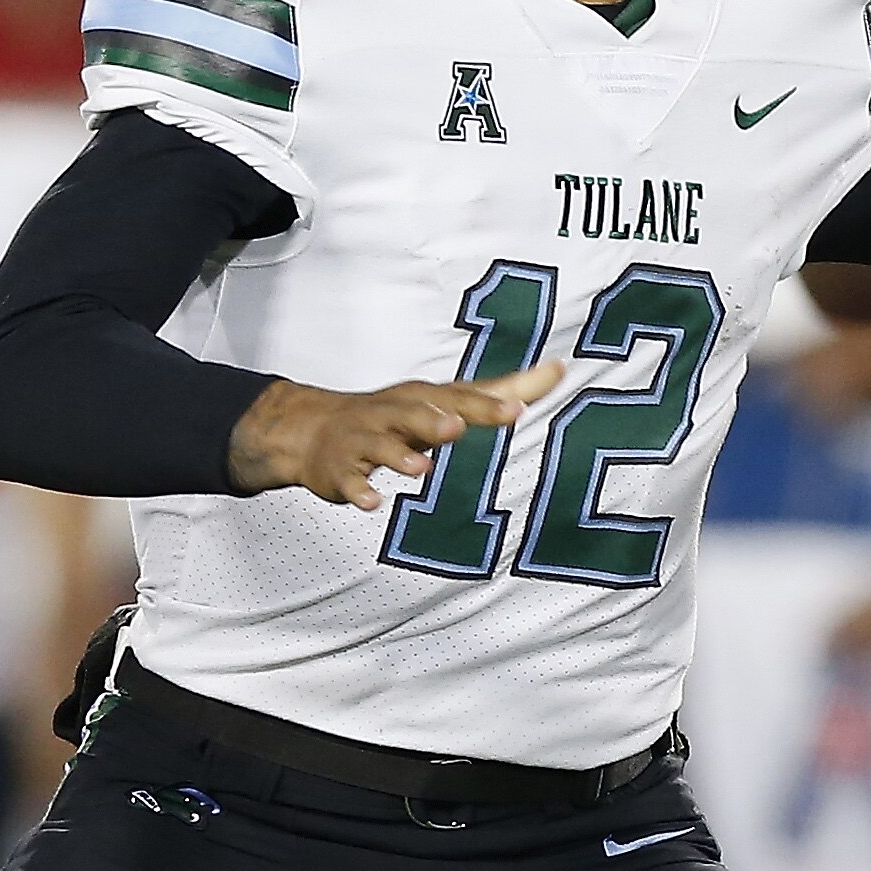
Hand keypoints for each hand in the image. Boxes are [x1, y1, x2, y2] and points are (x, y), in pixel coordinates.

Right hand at [229, 360, 568, 506]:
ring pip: (380, 446)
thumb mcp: (444, 400)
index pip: (457, 398)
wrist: (312, 429)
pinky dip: (358, 490)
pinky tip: (372, 501)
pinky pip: (348, 480)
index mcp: (421, 399)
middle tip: (458, 428)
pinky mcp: (339, 470)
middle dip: (434, 420)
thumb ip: (501, 390)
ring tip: (422, 468)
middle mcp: (392, 414)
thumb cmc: (394, 416)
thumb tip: (558, 369)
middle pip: (414, 413)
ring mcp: (363, 441)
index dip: (485, 404)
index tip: (518, 408)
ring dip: (399, 456)